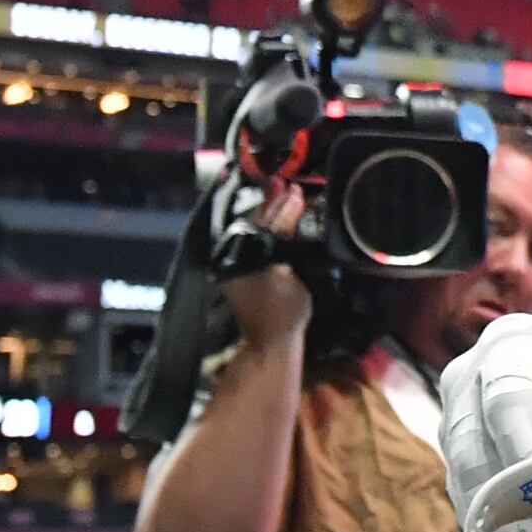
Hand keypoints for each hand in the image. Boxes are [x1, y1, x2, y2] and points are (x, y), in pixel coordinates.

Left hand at [224, 185, 313, 341]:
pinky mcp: (242, 275)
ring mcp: (237, 267)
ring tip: (286, 198)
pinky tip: (282, 224)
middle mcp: (235, 258)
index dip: (283, 206)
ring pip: (254, 234)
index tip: (296, 190)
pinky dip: (268, 233)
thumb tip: (292, 210)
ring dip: (271, 217)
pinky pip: (254, 245)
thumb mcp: (292, 272)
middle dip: (274, 206)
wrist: (270, 344)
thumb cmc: (284, 312)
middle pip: (256, 225)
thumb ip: (288, 239)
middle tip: (289, 187)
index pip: (266, 223)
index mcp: (245, 256)